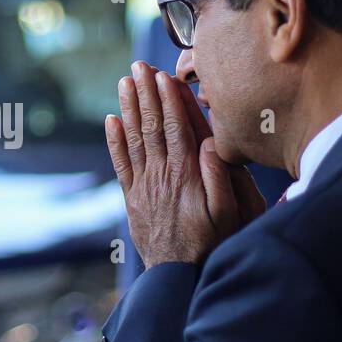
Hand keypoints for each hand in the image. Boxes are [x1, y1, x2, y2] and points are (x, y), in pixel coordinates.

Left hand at [107, 61, 264, 265]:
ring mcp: (144, 185)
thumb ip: (220, 177)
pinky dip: (114, 140)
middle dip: (146, 93)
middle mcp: (162, 174)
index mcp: (186, 174)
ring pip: (134, 139)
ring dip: (129, 108)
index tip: (163, 75)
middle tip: (139, 66)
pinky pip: (121, 164)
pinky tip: (111, 120)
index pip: (177, 127)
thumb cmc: (213, 244)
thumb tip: (211, 143)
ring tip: (125, 82)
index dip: (169, 99)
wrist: (178, 275)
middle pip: (152, 126)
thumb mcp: (230, 213)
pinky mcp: (133, 198)